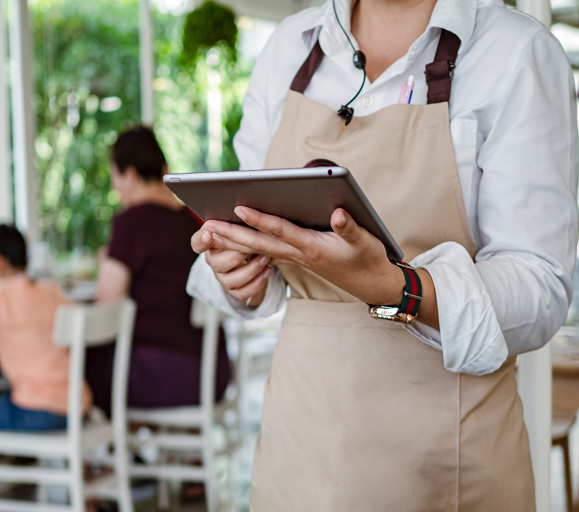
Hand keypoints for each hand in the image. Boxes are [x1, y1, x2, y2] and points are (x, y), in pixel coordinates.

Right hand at [191, 227, 271, 306]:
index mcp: (210, 243)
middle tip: (253, 245)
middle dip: (236, 254)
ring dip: (250, 269)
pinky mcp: (235, 291)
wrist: (256, 255)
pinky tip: (268, 271)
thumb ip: (237, 222)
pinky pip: (242, 293)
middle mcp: (213, 261)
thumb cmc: (247, 234)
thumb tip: (242, 210)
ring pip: (230, 281)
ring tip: (266, 258)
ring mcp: (223, 278)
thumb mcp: (241, 225)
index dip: (201, 240)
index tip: (209, 234)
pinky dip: (257, 283)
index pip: (197, 243)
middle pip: (216, 263)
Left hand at [202, 206, 403, 305]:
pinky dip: (249, 247)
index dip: (259, 219)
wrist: (372, 284)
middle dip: (232, 234)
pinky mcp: (297, 259)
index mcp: (311, 247)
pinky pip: (267, 253)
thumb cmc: (367, 259)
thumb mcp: (364, 241)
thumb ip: (349, 228)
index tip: (238, 208)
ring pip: (259, 248)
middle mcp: (298, 254)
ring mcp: (296, 258)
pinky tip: (235, 243)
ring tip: (211, 232)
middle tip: (206, 226)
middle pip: (259, 243)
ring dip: (234, 241)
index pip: (279, 230)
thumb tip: (337, 214)